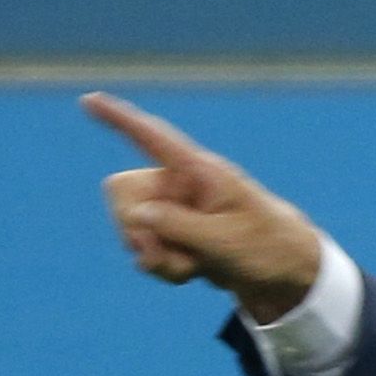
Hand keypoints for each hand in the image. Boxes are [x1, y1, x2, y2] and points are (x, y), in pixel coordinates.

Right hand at [84, 91, 323, 323]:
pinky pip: (144, 251)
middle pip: (123, 195)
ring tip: (194, 265)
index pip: (155, 139)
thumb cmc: (268, 246)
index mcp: (200, 172)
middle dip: (134, 230)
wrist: (285, 276)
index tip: (89, 99)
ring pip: (131, 228)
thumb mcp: (228, 240)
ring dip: (155, 256)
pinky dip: (163, 267)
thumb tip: (136, 214)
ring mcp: (174, 210)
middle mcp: (180, 185)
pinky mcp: (174, 235)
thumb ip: (180, 226)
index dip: (120, 119)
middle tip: (163, 255)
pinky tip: (192, 271)